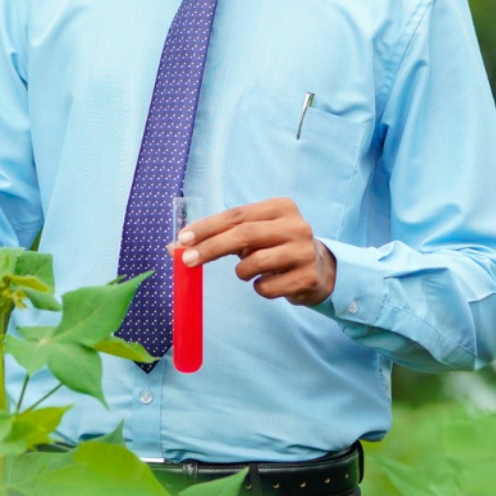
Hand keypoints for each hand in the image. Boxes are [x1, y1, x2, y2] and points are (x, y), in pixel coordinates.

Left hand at [173, 198, 336, 307]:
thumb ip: (217, 236)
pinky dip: (259, 288)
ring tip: (248, 271)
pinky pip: (267, 287)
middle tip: (187, 261)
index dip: (207, 227)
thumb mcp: (252, 235)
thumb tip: (174, 247)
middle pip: (244, 235)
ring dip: (242, 271)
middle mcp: (296, 225)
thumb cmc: (275, 247)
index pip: (236, 215)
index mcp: (280, 207)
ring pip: (255, 263)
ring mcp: (305, 251)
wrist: (320, 269)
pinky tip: (270, 282)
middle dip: (211, 248)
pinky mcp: (308, 277)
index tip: (183, 239)